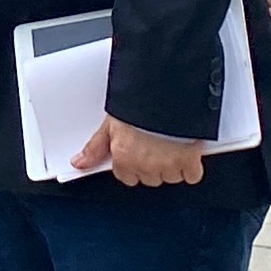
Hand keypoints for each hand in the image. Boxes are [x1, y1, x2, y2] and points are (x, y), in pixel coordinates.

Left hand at [71, 115, 205, 186]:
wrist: (168, 91)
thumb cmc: (139, 102)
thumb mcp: (111, 122)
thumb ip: (96, 146)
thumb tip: (79, 163)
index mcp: (123, 156)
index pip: (126, 177)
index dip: (133, 165)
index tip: (139, 153)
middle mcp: (145, 165)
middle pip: (149, 178)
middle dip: (153, 165)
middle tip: (157, 145)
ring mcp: (168, 165)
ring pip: (170, 177)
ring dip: (173, 165)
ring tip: (173, 144)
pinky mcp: (189, 162)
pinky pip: (192, 176)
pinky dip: (192, 167)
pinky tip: (188, 152)